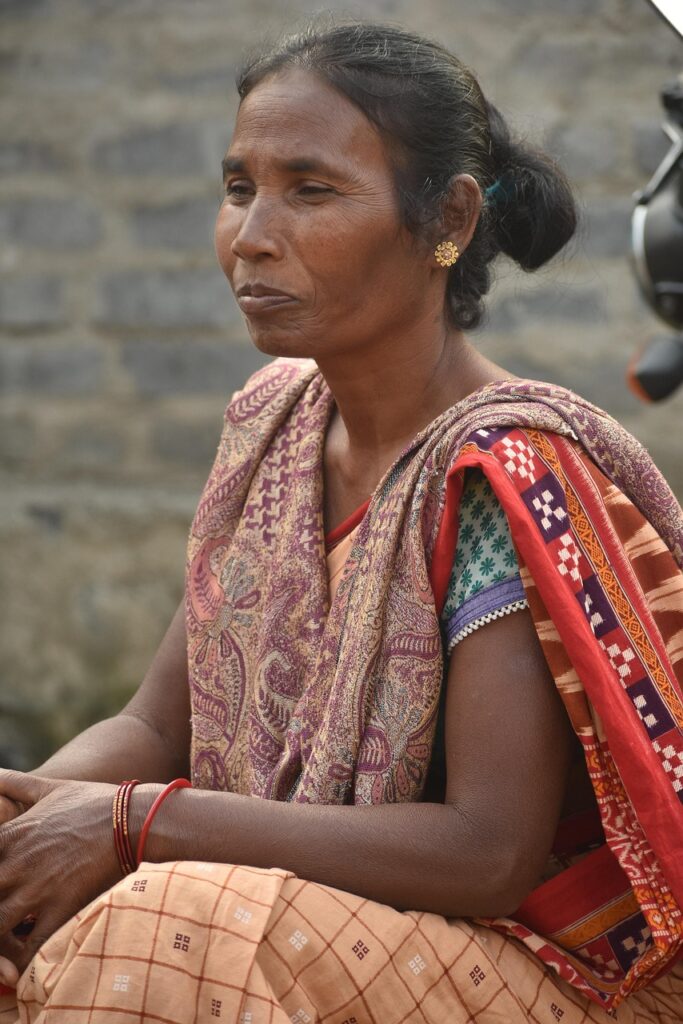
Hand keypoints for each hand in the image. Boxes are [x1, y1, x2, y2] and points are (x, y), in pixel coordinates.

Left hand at [0, 770, 123, 986]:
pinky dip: (20, 961)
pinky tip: (21, 965)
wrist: (134, 819)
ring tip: (5, 948)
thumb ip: (14, 782)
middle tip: (1, 918)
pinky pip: (29, 946)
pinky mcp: (60, 907)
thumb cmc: (93, 802)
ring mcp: (37, 887)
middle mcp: (17, 863)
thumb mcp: (50, 787)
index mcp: (11, 835)